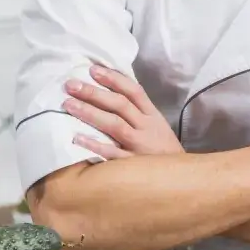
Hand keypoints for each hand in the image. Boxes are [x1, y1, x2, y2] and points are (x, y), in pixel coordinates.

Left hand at [63, 64, 184, 158]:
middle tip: (71, 84)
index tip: (92, 69)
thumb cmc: (162, 149)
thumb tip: (110, 90)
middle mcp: (146, 127)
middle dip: (94, 93)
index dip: (113, 78)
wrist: (181, 180)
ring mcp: (139, 146)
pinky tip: (77, 138)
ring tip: (69, 104)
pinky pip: (112, 153)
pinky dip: (95, 145)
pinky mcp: (133, 166)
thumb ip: (138, 109)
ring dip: (90, 113)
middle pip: (119, 105)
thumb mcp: (156, 125)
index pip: (134, 91)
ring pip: (114, 125)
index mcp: (152, 115)